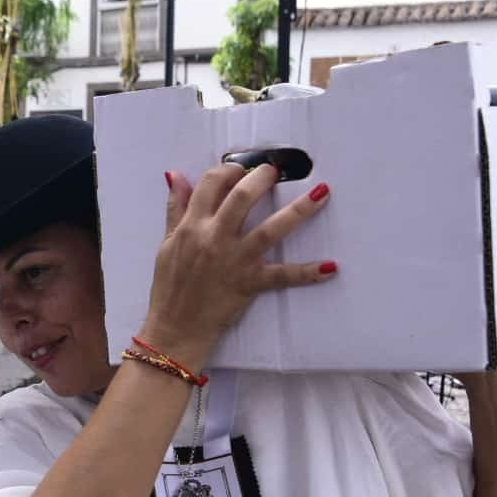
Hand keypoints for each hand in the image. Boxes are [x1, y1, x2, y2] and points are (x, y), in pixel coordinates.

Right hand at [138, 165, 335, 368]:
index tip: (241, 167)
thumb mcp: (166, 243)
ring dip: (299, 210)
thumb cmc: (170, 287)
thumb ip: (175, 208)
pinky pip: (282, 276)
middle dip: (263, 177)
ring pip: (271, 229)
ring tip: (321, 193)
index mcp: (192, 225)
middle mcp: (214, 237)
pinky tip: (330, 267)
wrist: (175, 328)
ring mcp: (235, 260)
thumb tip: (176, 175)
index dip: (229, 169)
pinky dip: (307, 272)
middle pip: (243, 197)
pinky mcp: (249, 283)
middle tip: (277, 171)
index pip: (212, 183)